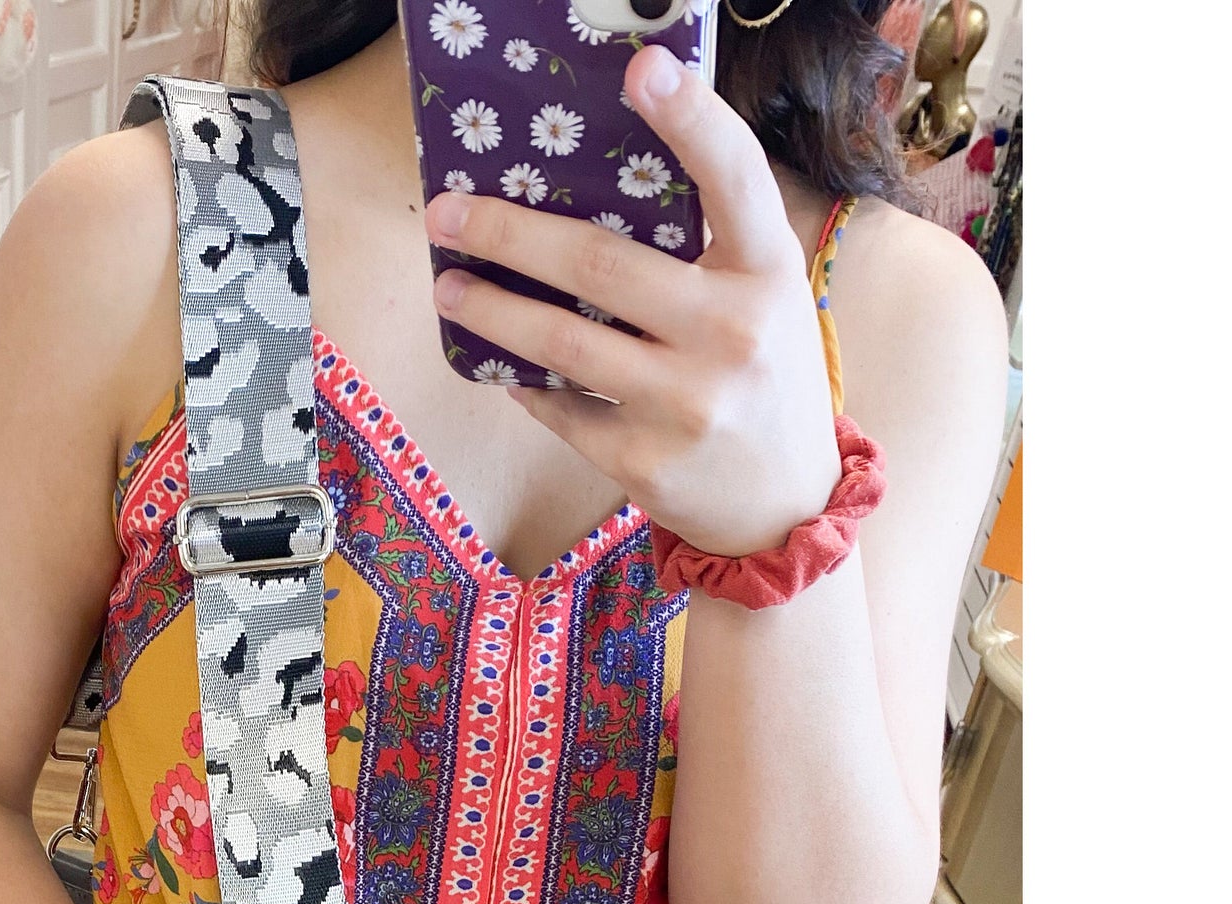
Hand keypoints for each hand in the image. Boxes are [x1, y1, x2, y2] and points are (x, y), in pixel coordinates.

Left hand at [423, 43, 840, 559]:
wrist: (785, 507)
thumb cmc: (762, 376)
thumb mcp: (763, 297)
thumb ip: (708, 244)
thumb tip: (591, 182)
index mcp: (768, 272)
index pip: (735, 177)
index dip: (691, 118)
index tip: (642, 67)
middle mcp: (732, 334)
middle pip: (598, 264)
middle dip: (508, 234)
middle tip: (446, 216)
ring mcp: (687, 404)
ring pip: (561, 343)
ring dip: (491, 310)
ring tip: (450, 287)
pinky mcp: (646, 462)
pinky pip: (562, 408)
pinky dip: (525, 382)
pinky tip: (501, 363)